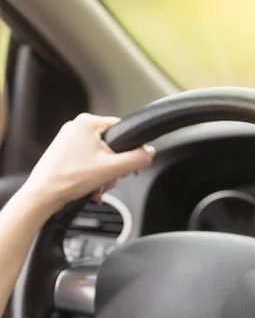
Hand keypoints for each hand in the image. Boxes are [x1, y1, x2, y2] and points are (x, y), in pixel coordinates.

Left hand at [24, 113, 154, 210]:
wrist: (43, 196)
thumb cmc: (68, 179)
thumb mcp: (112, 169)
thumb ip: (136, 159)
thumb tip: (149, 153)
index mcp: (87, 122)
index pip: (122, 129)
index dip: (132, 149)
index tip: (133, 166)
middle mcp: (76, 127)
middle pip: (112, 145)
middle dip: (115, 167)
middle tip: (111, 178)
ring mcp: (68, 140)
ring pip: (100, 156)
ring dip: (105, 174)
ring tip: (98, 186)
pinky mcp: (64, 154)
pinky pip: (88, 162)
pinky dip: (93, 175)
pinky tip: (91, 187)